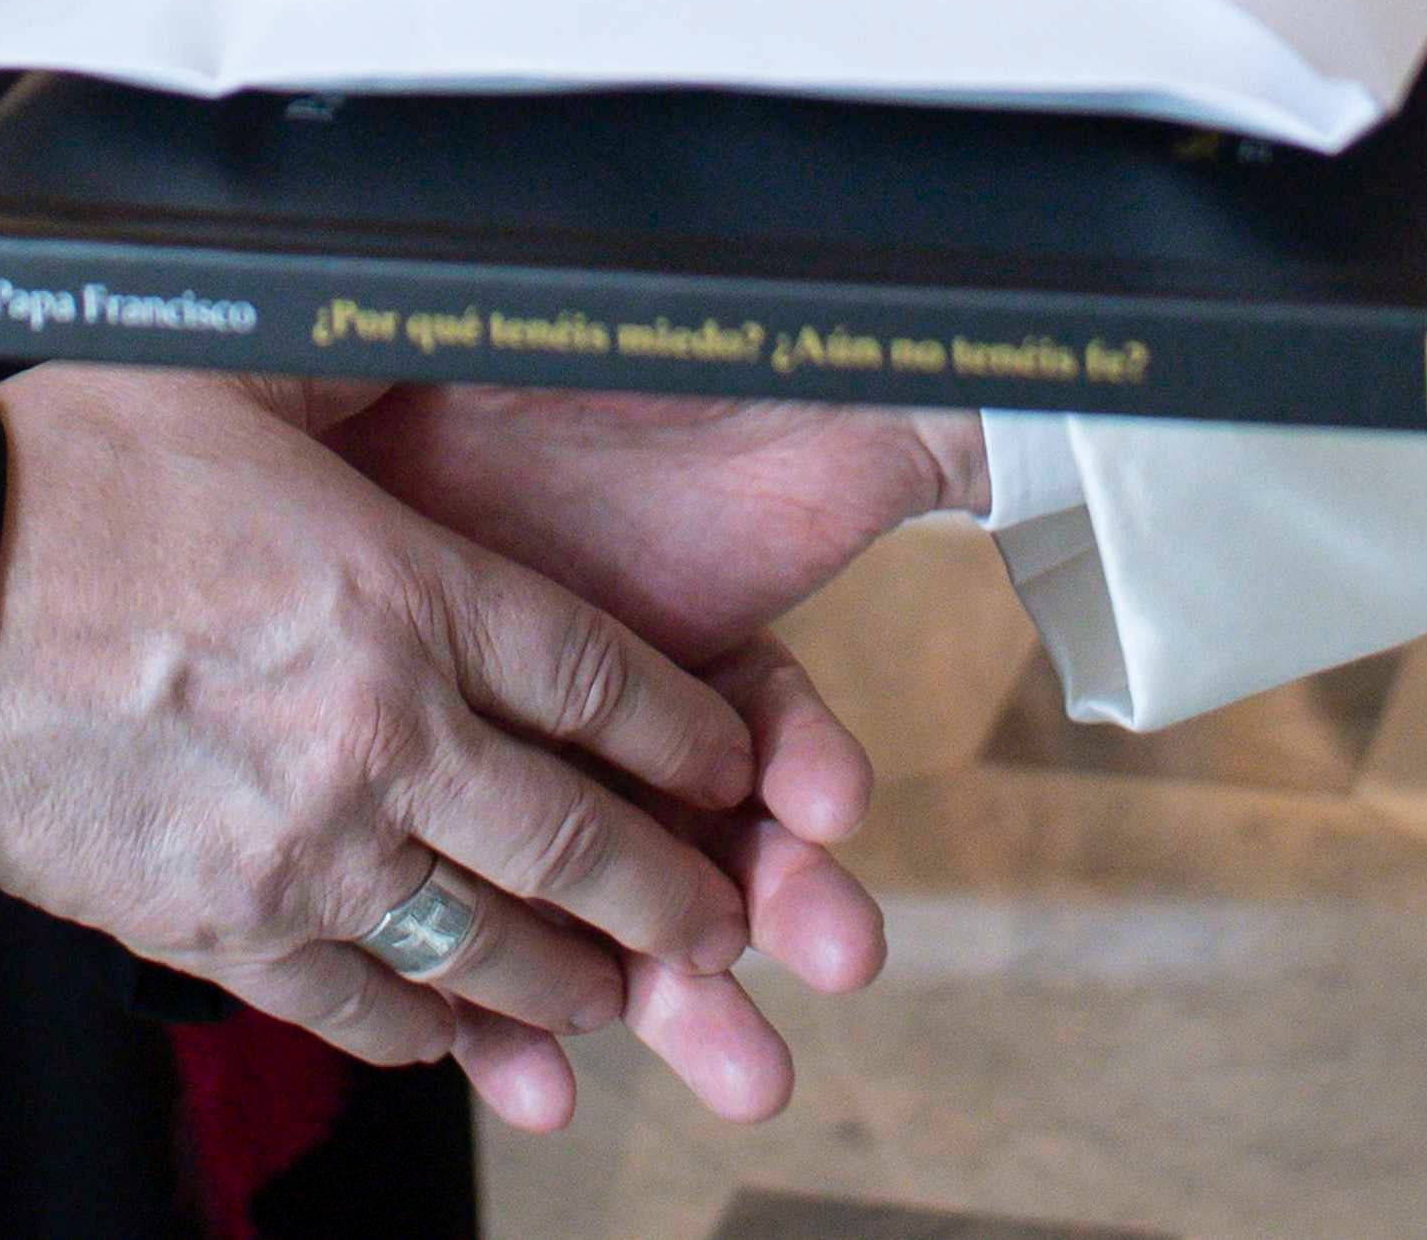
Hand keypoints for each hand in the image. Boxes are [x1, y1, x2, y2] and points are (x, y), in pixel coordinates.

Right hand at [0, 367, 762, 1133]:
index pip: (604, 682)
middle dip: (671, 892)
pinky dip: (427, 1030)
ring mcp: (306, 852)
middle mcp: (382, 740)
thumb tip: (413, 323)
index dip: (692, 734)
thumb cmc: (50, 483)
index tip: (734, 766)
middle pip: (580, 841)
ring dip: (571, 978)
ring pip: (491, 947)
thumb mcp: (233, 376)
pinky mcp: (218, 929)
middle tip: (716, 918)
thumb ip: (348, 369)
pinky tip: (456, 1034)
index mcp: (404, 596)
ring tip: (611, 990)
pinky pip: (361, 1007)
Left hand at [329, 392, 965, 1107]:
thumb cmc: (570, 374)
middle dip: (772, 915)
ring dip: (670, 998)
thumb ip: (901, 428)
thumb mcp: (732, 393)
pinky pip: (457, 937)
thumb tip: (1041, 424)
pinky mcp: (412, 823)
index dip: (805, 770)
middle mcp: (599, 722)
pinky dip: (503, 1026)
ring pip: (596, 910)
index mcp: (679, 641)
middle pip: (702, 839)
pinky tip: (540, 1081)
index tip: (827, 808)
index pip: (763, 727)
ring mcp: (506, 773)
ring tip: (734, 1066)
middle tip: (831, 964)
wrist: (385, 346)